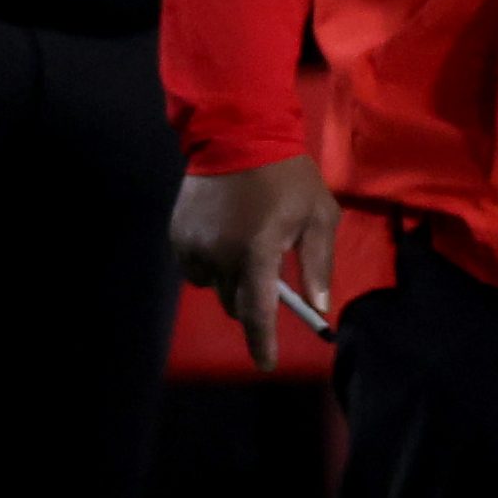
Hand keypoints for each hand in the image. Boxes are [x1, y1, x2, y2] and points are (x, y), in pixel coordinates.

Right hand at [172, 155, 339, 373]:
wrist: (238, 133)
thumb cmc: (288, 176)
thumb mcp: (318, 216)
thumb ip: (318, 265)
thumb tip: (319, 307)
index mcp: (257, 253)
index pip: (258, 313)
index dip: (263, 343)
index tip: (266, 364)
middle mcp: (220, 256)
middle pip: (235, 304)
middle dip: (253, 302)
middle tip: (269, 278)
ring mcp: (194, 246)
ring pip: (213, 288)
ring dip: (231, 282)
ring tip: (247, 249)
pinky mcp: (178, 235)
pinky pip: (194, 269)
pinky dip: (210, 267)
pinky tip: (225, 240)